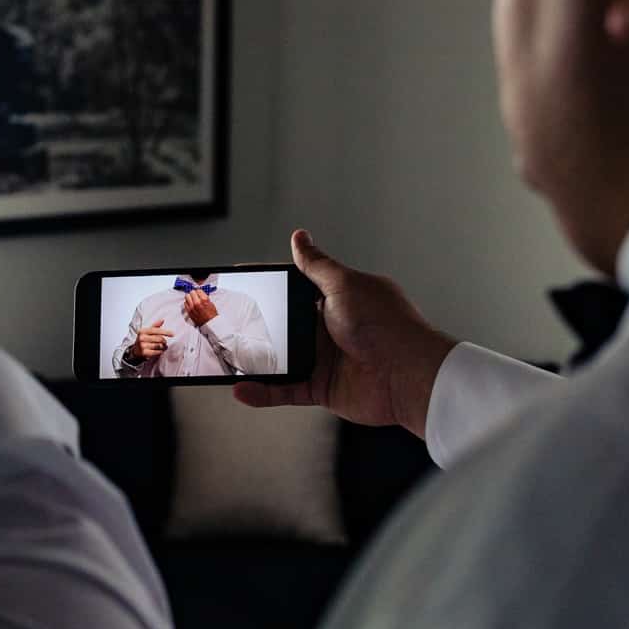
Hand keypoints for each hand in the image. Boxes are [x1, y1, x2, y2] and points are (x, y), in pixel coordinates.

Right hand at [131, 322, 173, 360]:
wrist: (136, 351)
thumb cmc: (144, 340)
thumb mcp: (147, 332)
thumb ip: (155, 326)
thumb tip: (162, 320)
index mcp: (142, 331)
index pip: (156, 330)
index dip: (165, 332)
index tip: (173, 334)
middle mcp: (141, 338)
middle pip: (159, 339)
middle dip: (164, 341)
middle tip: (165, 343)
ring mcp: (142, 346)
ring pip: (159, 346)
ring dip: (163, 347)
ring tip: (162, 347)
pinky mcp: (144, 353)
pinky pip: (157, 352)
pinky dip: (160, 352)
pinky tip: (159, 351)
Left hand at [181, 290, 217, 326]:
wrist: (209, 323)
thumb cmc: (211, 314)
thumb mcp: (211, 303)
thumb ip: (204, 297)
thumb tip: (199, 293)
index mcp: (204, 300)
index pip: (198, 290)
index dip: (198, 291)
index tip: (199, 293)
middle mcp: (197, 302)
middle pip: (191, 292)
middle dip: (193, 293)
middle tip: (195, 295)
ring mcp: (192, 307)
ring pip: (187, 297)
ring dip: (189, 297)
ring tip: (192, 300)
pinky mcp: (188, 311)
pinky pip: (185, 303)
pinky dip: (187, 302)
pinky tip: (191, 304)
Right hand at [234, 229, 456, 436]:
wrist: (407, 374)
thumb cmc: (384, 324)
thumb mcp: (344, 285)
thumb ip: (316, 266)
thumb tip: (300, 237)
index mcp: (334, 299)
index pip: (293, 289)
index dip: (267, 286)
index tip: (238, 283)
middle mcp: (328, 328)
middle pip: (282, 326)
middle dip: (255, 325)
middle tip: (222, 322)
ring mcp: (324, 359)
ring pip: (279, 360)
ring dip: (254, 361)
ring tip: (224, 358)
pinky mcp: (322, 388)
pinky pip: (286, 390)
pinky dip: (263, 392)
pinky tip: (242, 388)